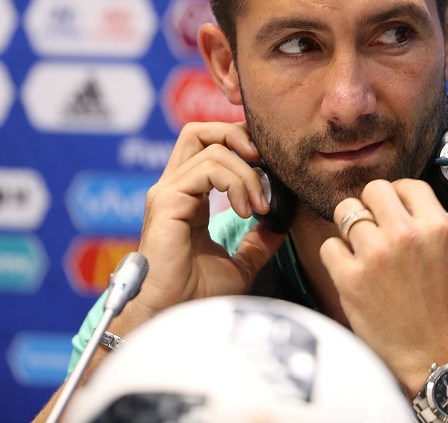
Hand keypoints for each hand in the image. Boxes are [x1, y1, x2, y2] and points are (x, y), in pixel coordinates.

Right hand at [134, 122, 286, 318]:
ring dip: (246, 173)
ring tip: (259, 207)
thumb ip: (258, 241)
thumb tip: (282, 223)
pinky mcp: (166, 201)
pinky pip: (206, 168)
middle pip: (200, 131)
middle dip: (238, 137)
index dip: (242, 146)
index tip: (271, 168)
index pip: (210, 147)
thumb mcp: (241, 263)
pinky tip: (247, 211)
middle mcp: (174, 188)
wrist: (174, 316)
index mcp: (188, 197)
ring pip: (211, 148)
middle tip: (265, 163)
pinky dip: (235, 182)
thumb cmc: (196, 296)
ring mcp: (167, 192)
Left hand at [319, 178, 447, 395]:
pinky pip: (329, 246)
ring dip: (351, 228)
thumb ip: (447, 234)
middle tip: (373, 224)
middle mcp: (405, 235)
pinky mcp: (350, 278)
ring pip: (345, 212)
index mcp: (437, 228)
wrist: (432, 358)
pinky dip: (335, 255)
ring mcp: (375, 255)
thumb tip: (438, 211)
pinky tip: (349, 269)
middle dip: (372, 204)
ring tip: (359, 247)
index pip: (408, 185)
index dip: (399, 195)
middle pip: (373, 190)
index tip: (395, 209)